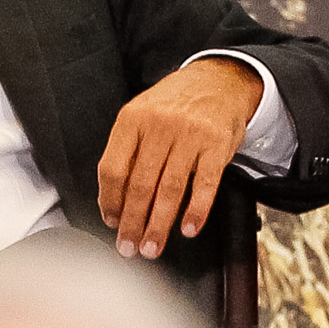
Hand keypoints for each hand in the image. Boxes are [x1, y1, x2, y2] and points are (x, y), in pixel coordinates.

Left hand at [96, 56, 265, 258]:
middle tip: (129, 247)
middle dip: (132, 223)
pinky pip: (205, 184)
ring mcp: (190, 134)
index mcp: (133, 118)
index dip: (109, 201)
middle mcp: (160, 125)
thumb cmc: (175, 104)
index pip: (113, 168)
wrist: (218, 80)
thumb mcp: (143, 114)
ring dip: (159, 225)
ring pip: (170, 190)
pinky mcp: (217, 144)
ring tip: (152, 247)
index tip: (111, 222)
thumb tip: (114, 201)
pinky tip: (188, 228)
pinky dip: (196, 211)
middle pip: (140, 185)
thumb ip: (128, 150)